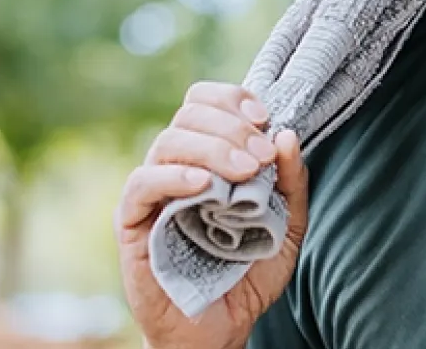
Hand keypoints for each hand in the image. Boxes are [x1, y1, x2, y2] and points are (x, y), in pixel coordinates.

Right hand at [115, 81, 309, 348]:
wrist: (219, 331)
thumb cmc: (247, 276)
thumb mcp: (286, 228)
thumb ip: (291, 184)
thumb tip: (287, 135)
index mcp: (208, 159)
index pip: (206, 103)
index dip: (233, 99)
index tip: (264, 119)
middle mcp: (178, 168)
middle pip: (189, 114)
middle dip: (231, 126)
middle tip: (260, 156)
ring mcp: (153, 193)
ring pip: (168, 141)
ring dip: (212, 148)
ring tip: (244, 172)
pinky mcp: (134, 222)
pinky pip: (141, 184)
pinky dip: (173, 177)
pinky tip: (204, 187)